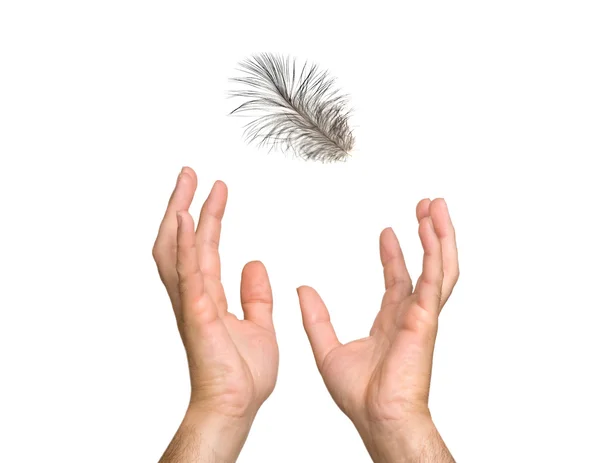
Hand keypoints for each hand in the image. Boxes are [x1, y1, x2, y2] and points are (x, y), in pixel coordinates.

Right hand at [153, 167, 278, 461]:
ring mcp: (193, 303)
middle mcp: (194, 295)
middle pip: (181, 240)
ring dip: (180, 214)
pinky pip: (188, 273)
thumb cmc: (242, 375)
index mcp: (209, 296)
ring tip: (187, 184)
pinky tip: (185, 220)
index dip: (207, 217)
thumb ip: (255, 295)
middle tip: (190, 174)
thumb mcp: (259, 324)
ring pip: (177, 250)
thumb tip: (255, 265)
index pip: (204, 247)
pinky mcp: (198, 314)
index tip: (216, 190)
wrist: (236, 404)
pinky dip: (184, 245)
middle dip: (183, 204)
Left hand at [297, 198, 457, 461]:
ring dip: (439, 235)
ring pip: (439, 266)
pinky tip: (433, 229)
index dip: (393, 254)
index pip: (397, 279)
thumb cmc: (360, 396)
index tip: (387, 232)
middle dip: (427, 234)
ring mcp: (422, 314)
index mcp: (392, 321)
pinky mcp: (426, 317)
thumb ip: (316, 318)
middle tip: (426, 207)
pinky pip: (435, 278)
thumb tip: (302, 291)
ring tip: (435, 207)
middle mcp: (411, 314)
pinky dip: (436, 252)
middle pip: (426, 265)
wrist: (377, 417)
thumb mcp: (327, 349)